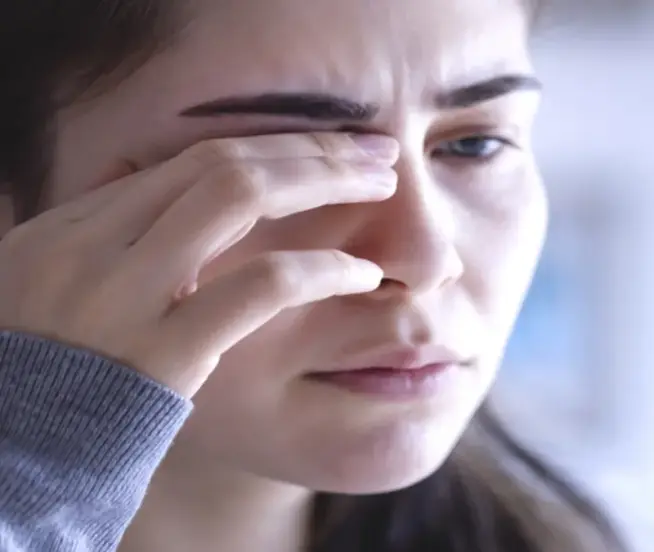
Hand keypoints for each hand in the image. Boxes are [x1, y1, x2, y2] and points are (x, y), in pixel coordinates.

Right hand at [0, 133, 397, 396]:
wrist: (17, 458)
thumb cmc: (45, 372)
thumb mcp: (52, 284)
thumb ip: (109, 233)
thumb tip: (158, 181)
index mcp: (75, 225)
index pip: (192, 157)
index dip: (275, 143)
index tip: (332, 143)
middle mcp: (97, 244)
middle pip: (223, 163)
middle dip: (311, 149)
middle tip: (377, 150)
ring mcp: (127, 296)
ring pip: (239, 198)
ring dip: (323, 181)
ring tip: (384, 187)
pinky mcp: (163, 355)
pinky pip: (258, 289)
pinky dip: (320, 268)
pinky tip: (362, 272)